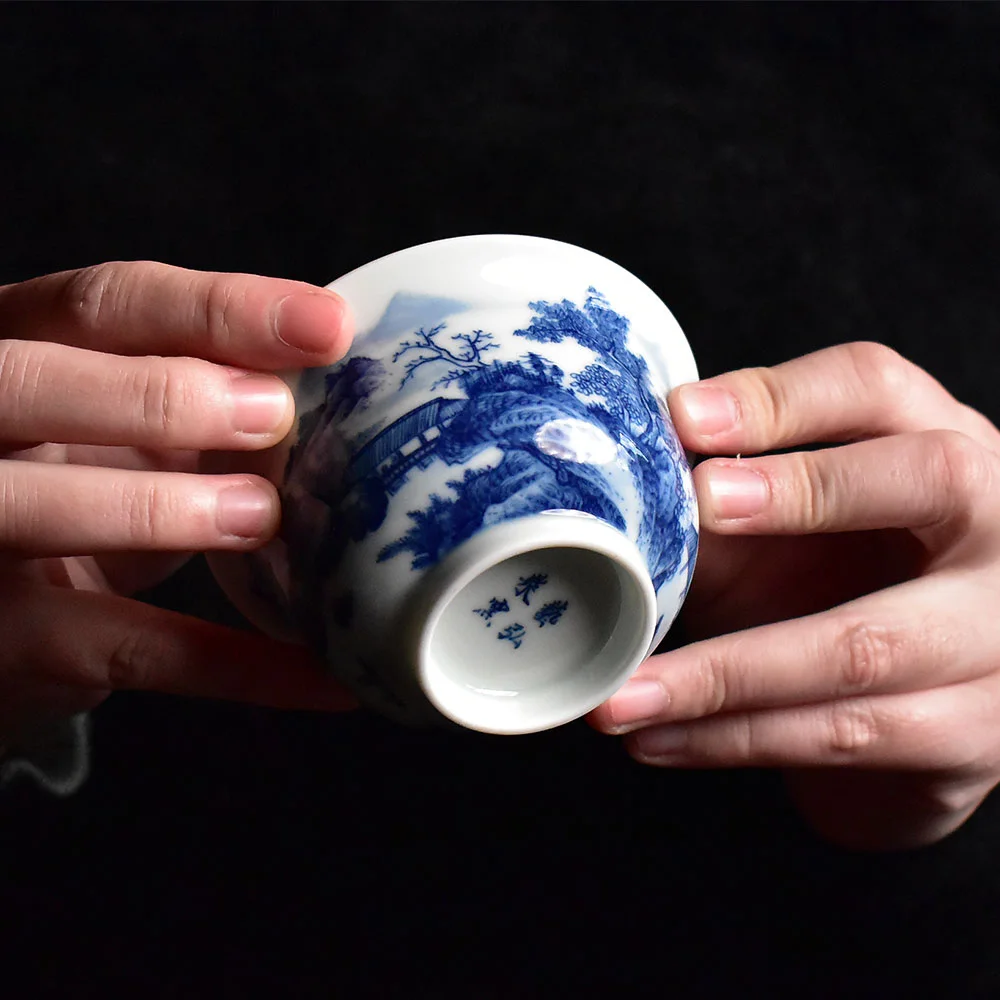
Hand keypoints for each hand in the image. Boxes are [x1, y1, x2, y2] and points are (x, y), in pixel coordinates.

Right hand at [0, 261, 357, 745]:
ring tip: (262, 515)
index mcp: (20, 347)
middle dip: (158, 394)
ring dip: (157, 509)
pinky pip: (122, 647)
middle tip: (271, 413)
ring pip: (37, 509)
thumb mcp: (129, 420)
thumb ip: (203, 386)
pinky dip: (232, 666)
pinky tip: (322, 674)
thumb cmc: (89, 481)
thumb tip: (337, 375)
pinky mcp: (8, 640)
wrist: (11, 609)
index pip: (105, 302)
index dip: (218, 308)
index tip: (328, 325)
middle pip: (34, 382)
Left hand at [590, 342, 999, 849]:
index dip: (782, 398)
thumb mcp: (784, 537)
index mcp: (936, 444)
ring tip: (623, 690)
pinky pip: (844, 735)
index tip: (685, 417)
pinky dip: (731, 738)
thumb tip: (618, 497)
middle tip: (697, 505)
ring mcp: (999, 635)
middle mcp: (994, 526)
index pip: (873, 388)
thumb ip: (721, 509)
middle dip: (803, 491)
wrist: (917, 707)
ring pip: (864, 643)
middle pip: (928, 478)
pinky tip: (656, 737)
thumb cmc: (840, 590)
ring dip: (722, 671)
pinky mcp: (974, 733)